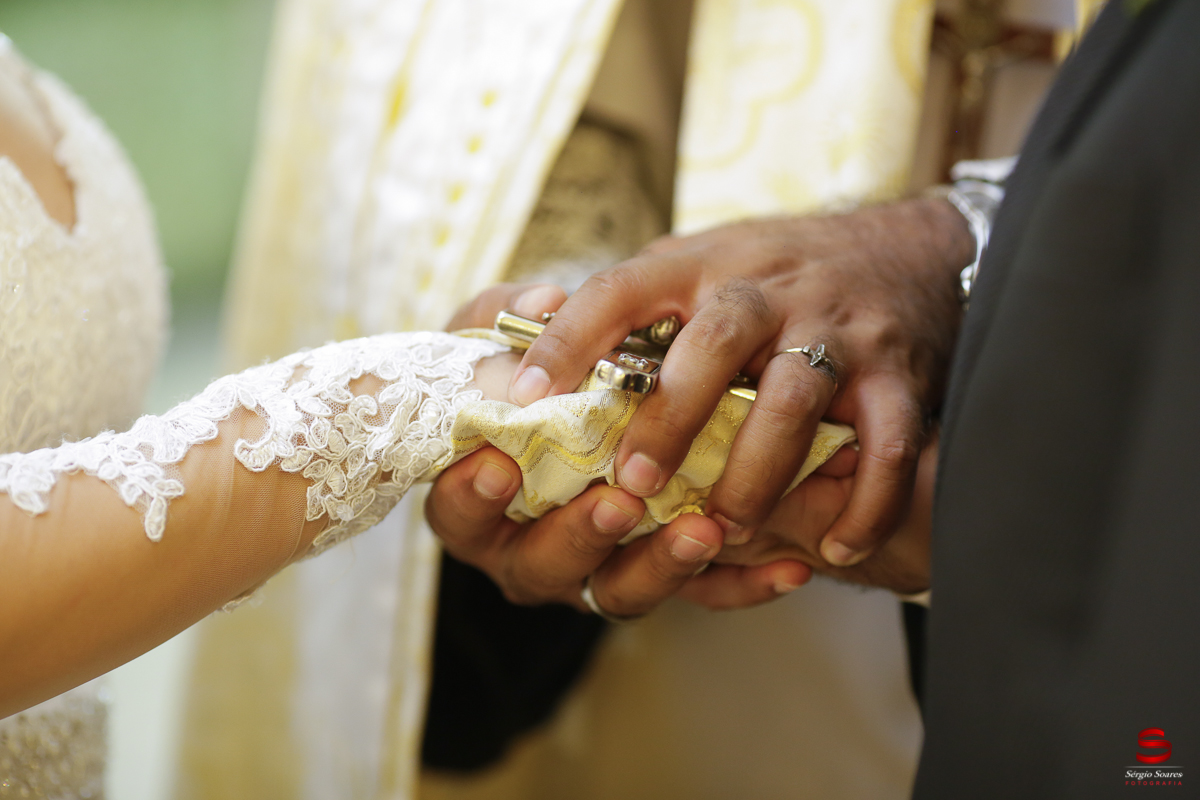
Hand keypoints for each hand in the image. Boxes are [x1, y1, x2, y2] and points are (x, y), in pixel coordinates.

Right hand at [429, 283, 811, 615]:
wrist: (591, 416)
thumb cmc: (527, 380)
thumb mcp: (503, 342)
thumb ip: (509, 317)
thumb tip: (549, 299)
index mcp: (479, 503)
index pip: (461, 514)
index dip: (470, 499)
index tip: (495, 468)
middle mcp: (532, 551)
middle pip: (544, 565)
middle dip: (581, 536)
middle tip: (617, 501)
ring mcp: (596, 573)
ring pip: (623, 591)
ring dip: (664, 564)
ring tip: (704, 529)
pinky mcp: (659, 578)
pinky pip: (700, 596)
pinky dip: (743, 586)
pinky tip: (789, 570)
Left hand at [504, 198, 972, 566]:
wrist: (906, 248)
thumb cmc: (776, 271)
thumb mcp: (701, 262)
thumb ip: (634, 302)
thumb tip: (535, 339)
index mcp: (702, 266)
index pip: (622, 289)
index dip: (568, 338)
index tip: (523, 394)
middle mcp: (768, 289)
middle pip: (716, 343)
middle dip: (672, 417)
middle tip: (635, 484)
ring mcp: (838, 330)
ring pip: (796, 397)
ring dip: (756, 472)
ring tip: (724, 528)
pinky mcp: (898, 373)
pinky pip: (888, 445)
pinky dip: (864, 503)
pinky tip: (833, 550)